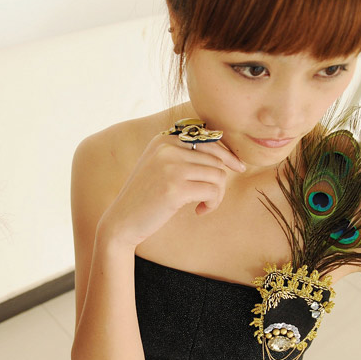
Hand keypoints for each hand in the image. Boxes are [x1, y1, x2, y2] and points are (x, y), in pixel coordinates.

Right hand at [98, 133, 244, 247]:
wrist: (122, 220)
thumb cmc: (146, 197)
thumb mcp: (161, 167)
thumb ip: (184, 155)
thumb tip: (227, 155)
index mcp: (164, 139)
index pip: (209, 140)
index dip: (227, 154)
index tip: (238, 168)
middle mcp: (167, 148)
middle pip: (216, 159)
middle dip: (220, 181)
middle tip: (211, 197)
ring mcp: (170, 167)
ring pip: (218, 175)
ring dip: (217, 194)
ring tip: (204, 205)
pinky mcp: (175, 188)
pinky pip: (212, 191)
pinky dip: (212, 204)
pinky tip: (199, 211)